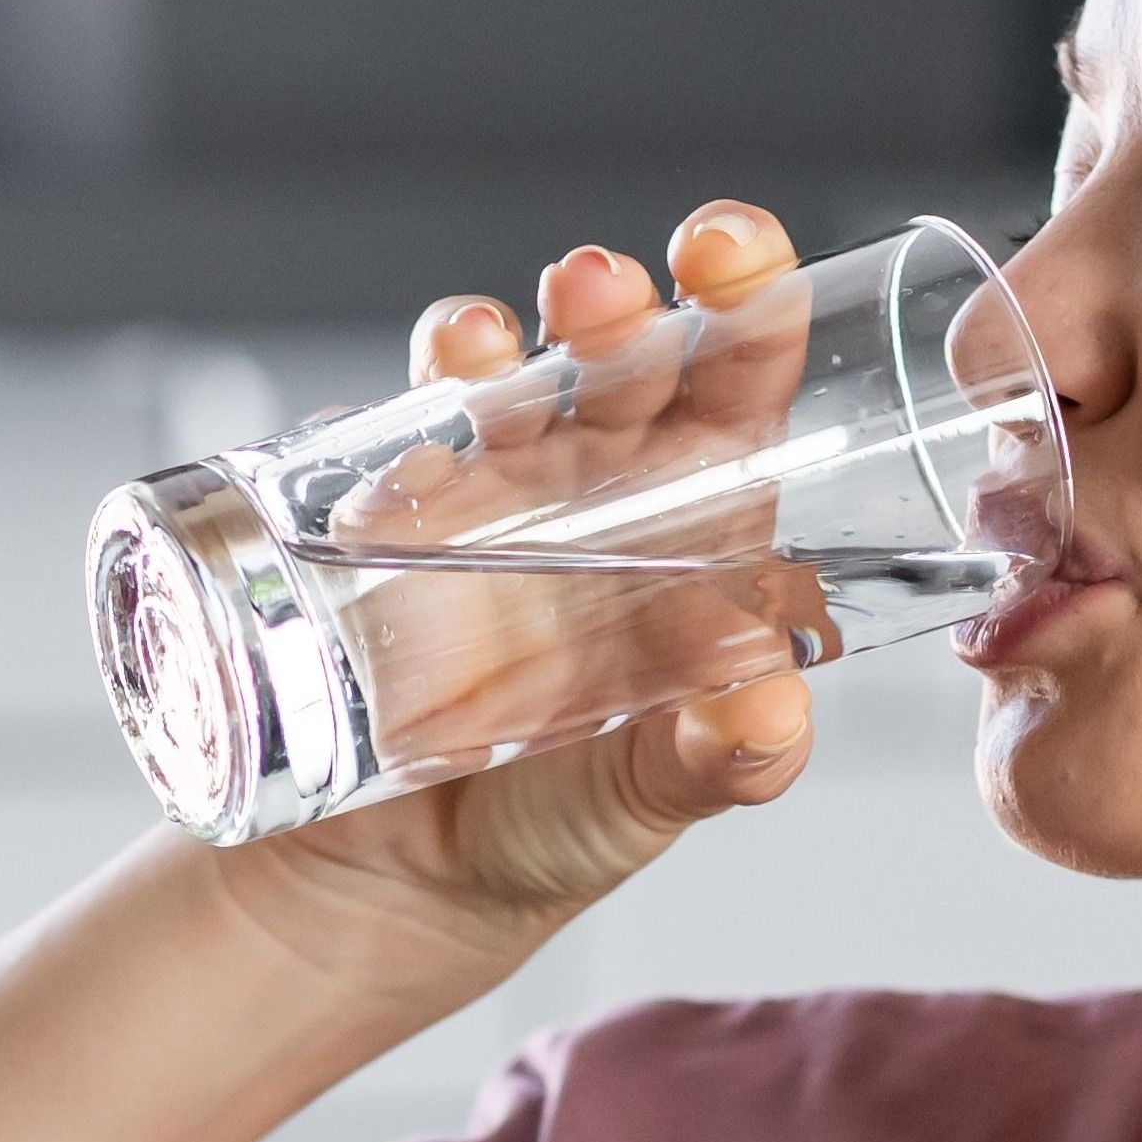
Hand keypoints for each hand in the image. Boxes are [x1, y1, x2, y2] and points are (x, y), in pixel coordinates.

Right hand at [214, 200, 822, 994]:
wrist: (415, 881)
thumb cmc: (568, 817)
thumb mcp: (659, 793)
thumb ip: (725, 757)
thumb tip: (768, 708)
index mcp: (694, 518)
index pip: (737, 383)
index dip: (745, 305)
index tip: (737, 259)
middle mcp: (592, 484)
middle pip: (612, 352)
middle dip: (608, 305)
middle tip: (599, 295)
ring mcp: (480, 495)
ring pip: (488, 378)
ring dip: (482, 345)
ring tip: (479, 353)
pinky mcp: (376, 528)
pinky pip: (372, 448)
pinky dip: (373, 429)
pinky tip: (378, 448)